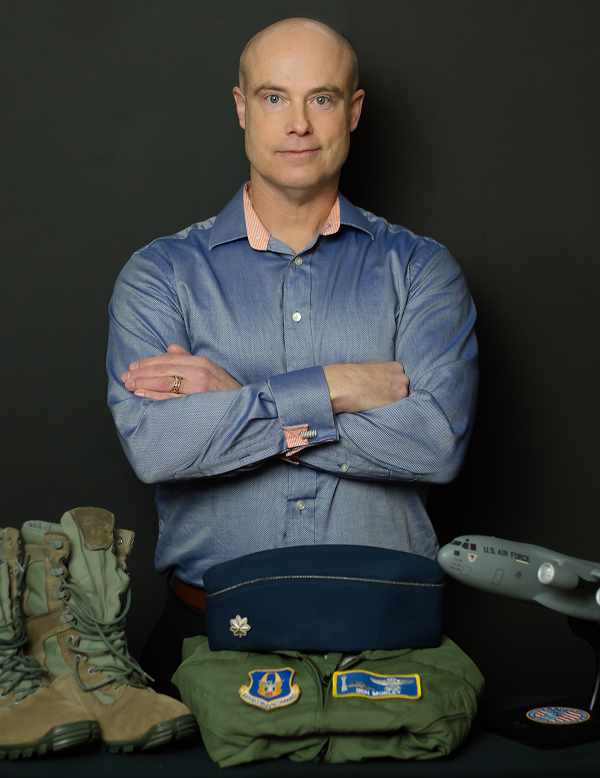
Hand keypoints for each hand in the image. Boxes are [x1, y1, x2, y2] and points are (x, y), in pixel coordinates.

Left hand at [121, 344, 241, 399]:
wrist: (244, 405)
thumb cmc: (225, 389)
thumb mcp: (209, 368)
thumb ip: (188, 358)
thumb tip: (170, 349)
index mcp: (200, 362)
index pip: (168, 359)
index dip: (148, 362)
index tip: (133, 366)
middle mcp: (198, 373)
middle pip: (163, 370)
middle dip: (141, 373)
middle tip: (126, 376)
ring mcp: (197, 389)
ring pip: (164, 383)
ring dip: (143, 383)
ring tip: (129, 384)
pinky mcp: (196, 403)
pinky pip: (170, 399)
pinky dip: (153, 396)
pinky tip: (141, 394)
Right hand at [322, 361, 408, 413]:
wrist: (344, 383)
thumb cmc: (352, 375)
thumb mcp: (371, 367)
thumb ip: (382, 374)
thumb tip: (382, 381)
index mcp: (396, 367)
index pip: (401, 379)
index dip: (392, 387)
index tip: (384, 390)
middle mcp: (402, 377)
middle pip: (404, 389)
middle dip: (394, 394)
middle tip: (381, 398)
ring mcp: (401, 390)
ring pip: (402, 400)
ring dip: (392, 403)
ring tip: (378, 404)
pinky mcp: (395, 401)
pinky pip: (398, 409)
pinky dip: (390, 411)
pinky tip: (378, 408)